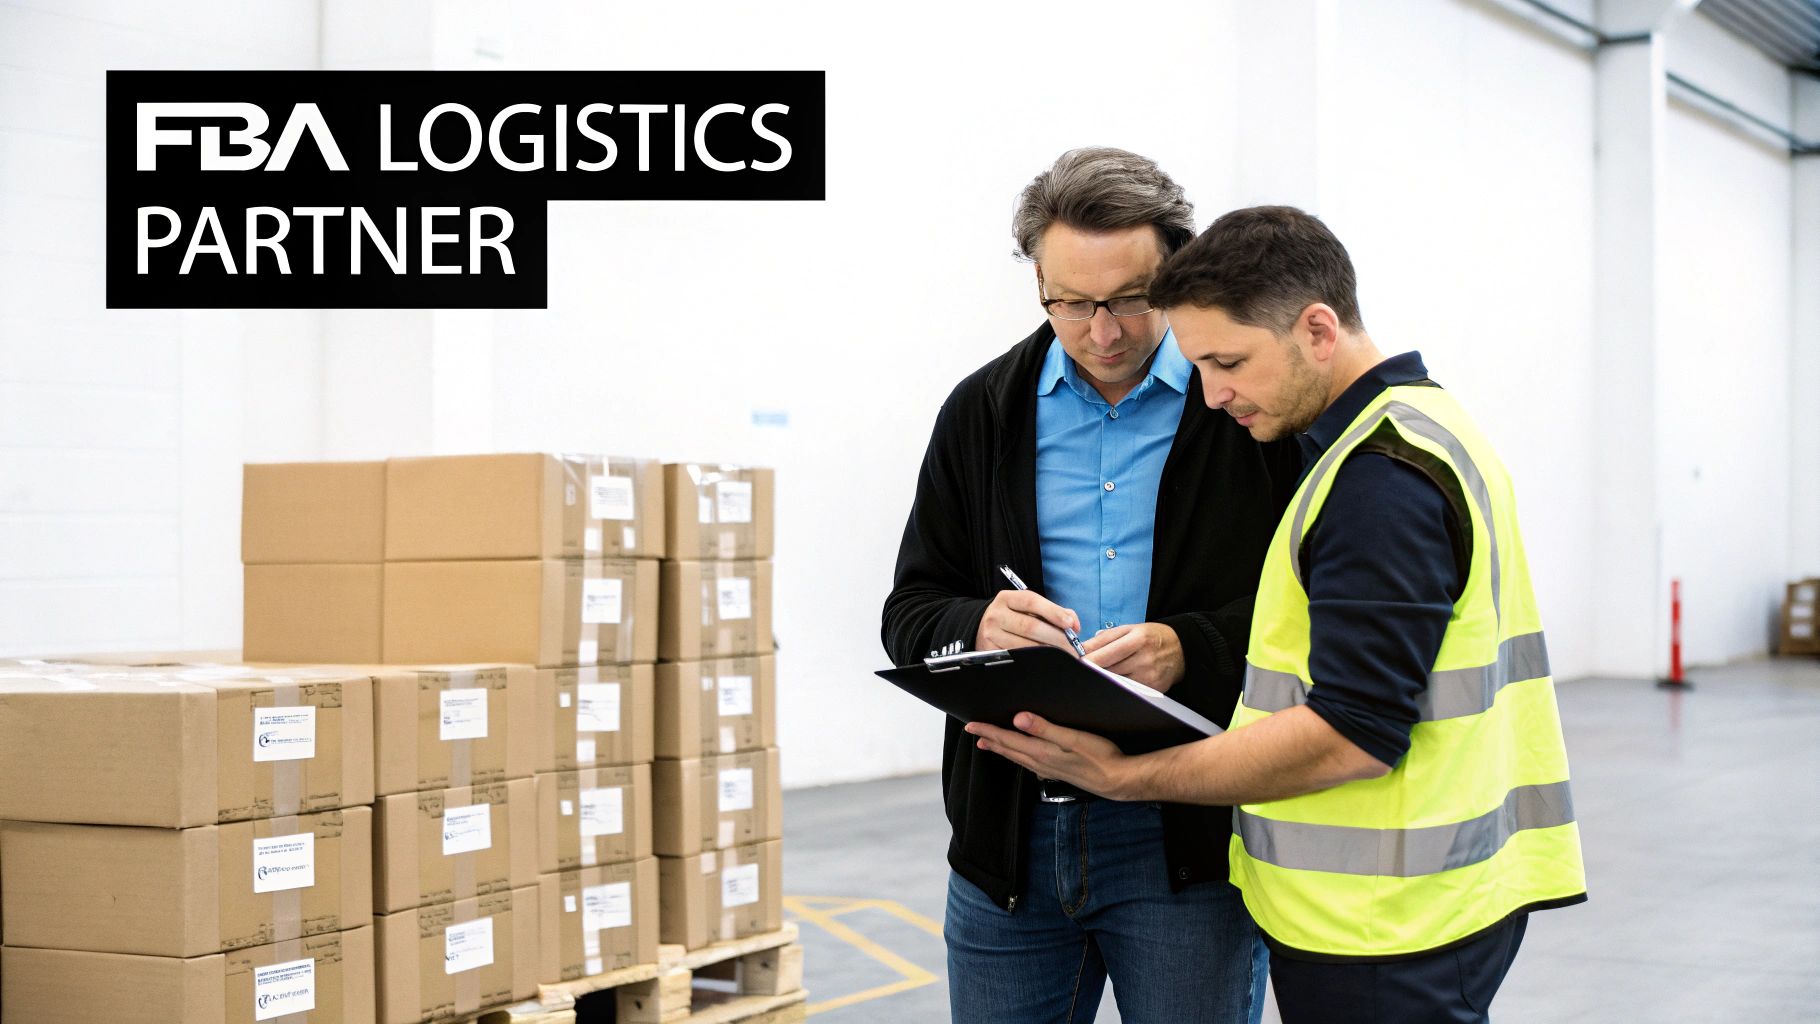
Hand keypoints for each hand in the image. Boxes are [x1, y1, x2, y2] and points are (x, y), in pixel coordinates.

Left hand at [965, 713, 1135, 799]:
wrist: (1117, 780)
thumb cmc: (1100, 757)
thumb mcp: (1073, 739)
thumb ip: (1045, 728)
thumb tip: (1018, 718)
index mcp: (1041, 752)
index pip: (1007, 740)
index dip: (987, 730)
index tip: (971, 725)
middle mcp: (1040, 762)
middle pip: (1008, 749)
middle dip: (989, 739)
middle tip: (974, 732)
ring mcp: (1048, 769)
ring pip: (1017, 757)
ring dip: (1001, 748)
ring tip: (989, 743)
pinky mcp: (1056, 772)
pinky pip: (1028, 762)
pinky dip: (1017, 755)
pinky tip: (1020, 754)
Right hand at [975, 588, 1080, 652]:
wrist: (981, 630)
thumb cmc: (1013, 618)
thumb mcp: (1027, 608)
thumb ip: (1052, 611)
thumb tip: (1074, 623)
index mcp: (1006, 598)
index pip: (1031, 601)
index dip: (1053, 612)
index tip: (1071, 624)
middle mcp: (996, 615)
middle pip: (1030, 626)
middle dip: (1056, 638)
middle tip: (1074, 648)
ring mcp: (991, 634)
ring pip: (1025, 645)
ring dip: (1049, 652)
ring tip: (1065, 657)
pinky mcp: (991, 651)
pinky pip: (1018, 657)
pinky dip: (1036, 660)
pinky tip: (1048, 662)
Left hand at [1083, 622, 1183, 691]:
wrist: (1181, 649)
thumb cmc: (1151, 637)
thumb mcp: (1130, 629)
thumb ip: (1105, 638)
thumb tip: (1082, 649)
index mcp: (1138, 639)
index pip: (1108, 653)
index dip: (1089, 660)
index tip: (1076, 664)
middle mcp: (1145, 659)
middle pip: (1111, 671)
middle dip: (1094, 672)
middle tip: (1079, 673)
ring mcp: (1150, 677)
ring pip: (1117, 683)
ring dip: (1104, 681)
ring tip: (1095, 678)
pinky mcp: (1154, 690)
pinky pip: (1129, 691)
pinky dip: (1118, 688)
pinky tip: (1112, 685)